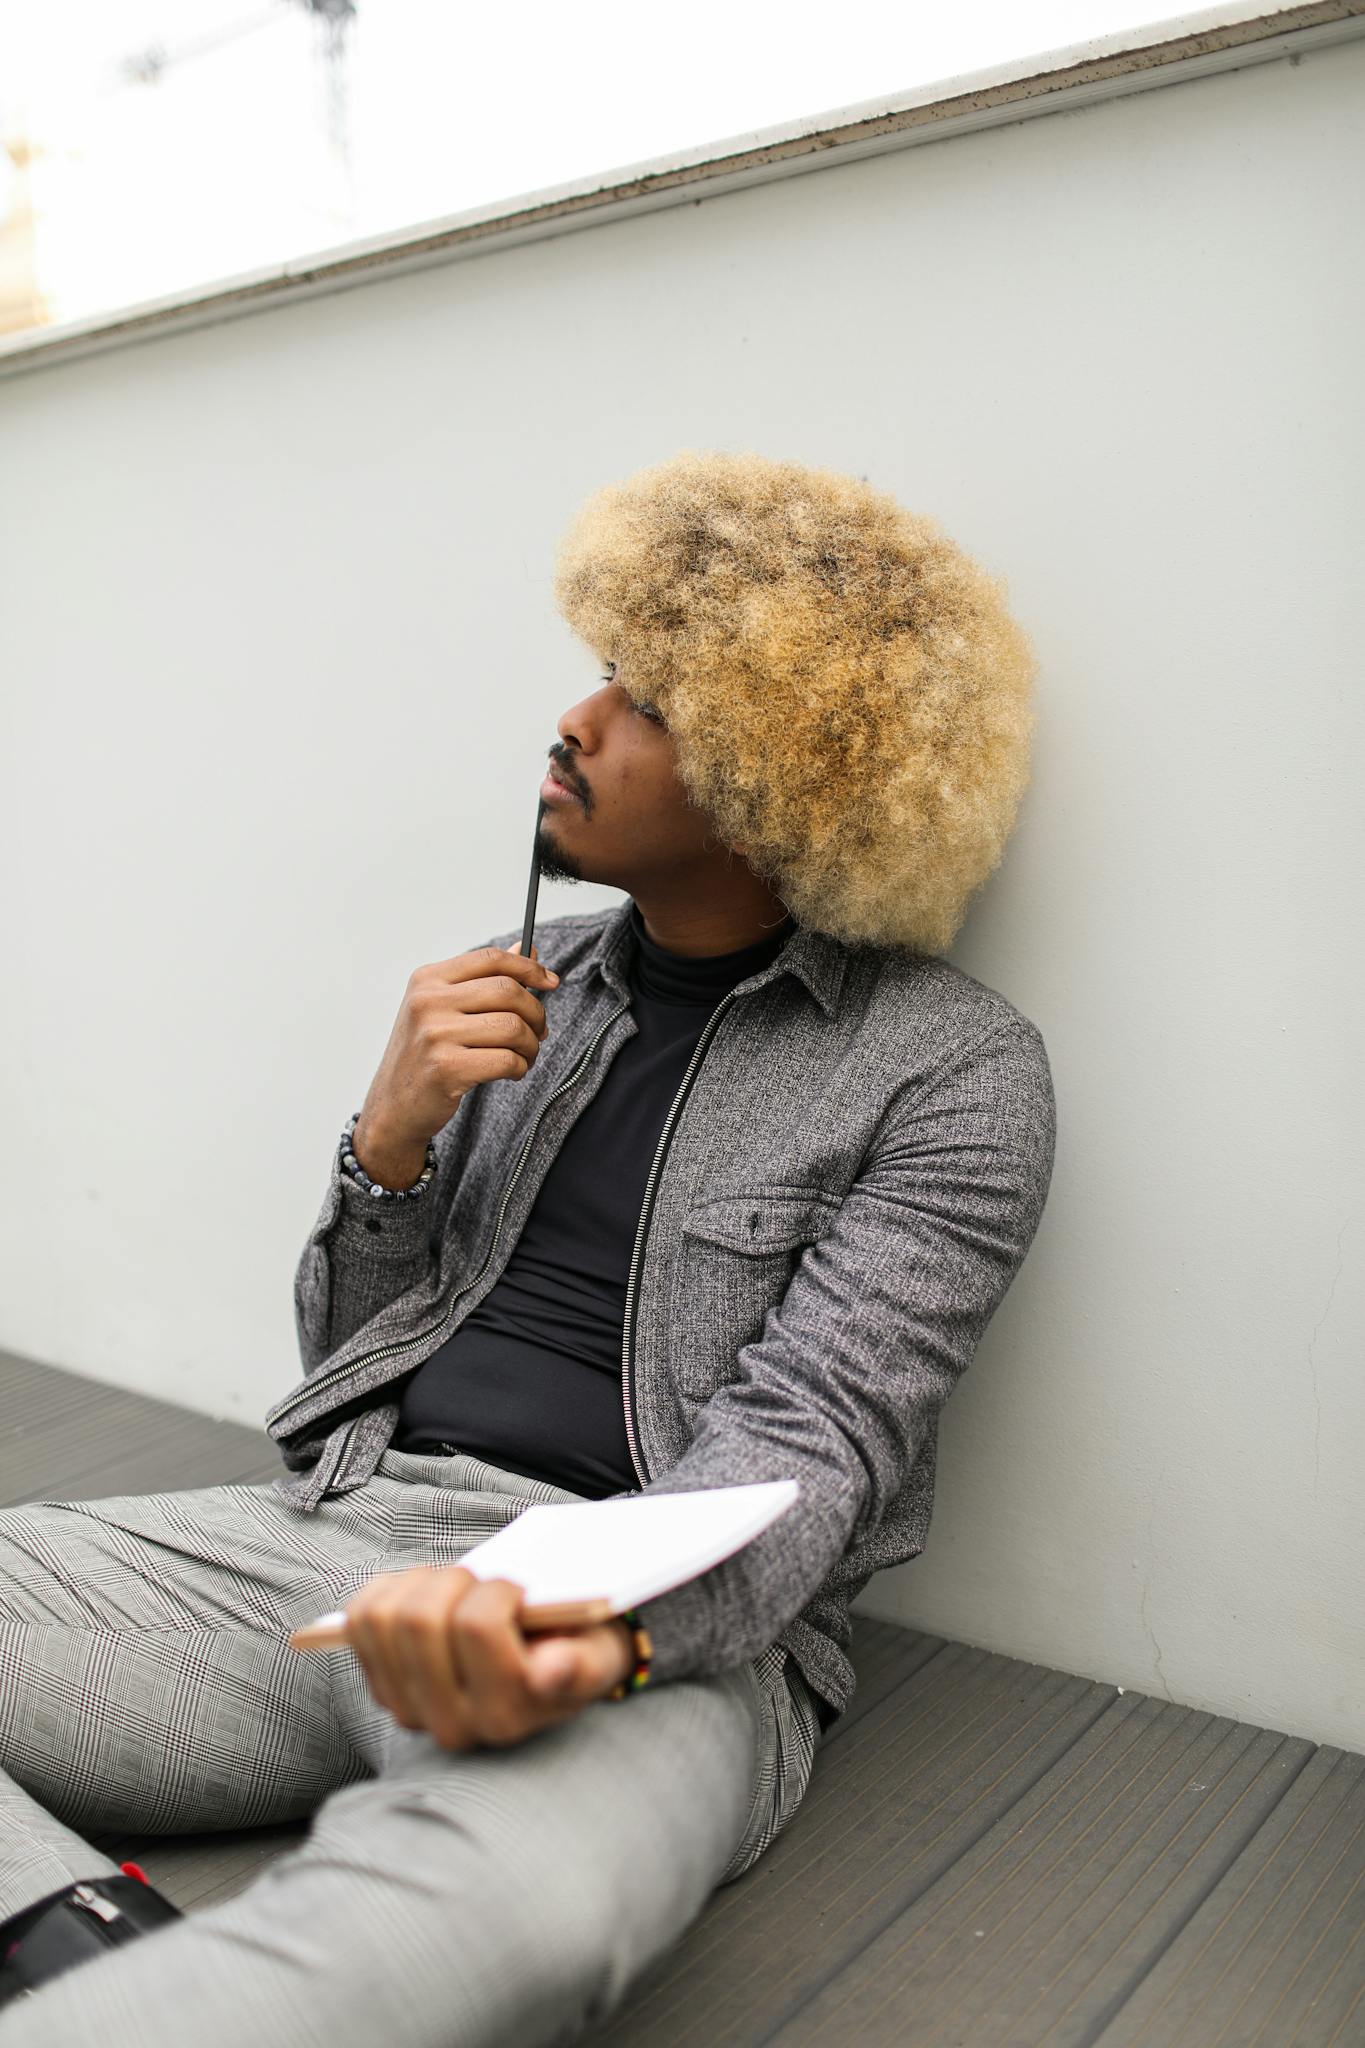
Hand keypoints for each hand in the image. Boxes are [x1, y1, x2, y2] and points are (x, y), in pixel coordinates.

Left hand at [342, 1565, 636, 1750]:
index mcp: (507, 1715)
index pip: (477, 1627)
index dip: (497, 1589)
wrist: (544, 1675)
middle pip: (420, 1619)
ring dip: (420, 1584)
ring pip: (384, 1618)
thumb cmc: (574, 1651)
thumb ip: (579, 1665)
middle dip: (455, 1580)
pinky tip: (424, 1593)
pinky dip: (388, 1590)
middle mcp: (452, 1724)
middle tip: (486, 1583)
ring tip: (457, 1588)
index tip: (520, 1590)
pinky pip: (360, 1622)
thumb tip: (550, 1670)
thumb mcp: (595, 1657)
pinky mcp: (383, 1689)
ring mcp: (410, 1710)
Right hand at [353, 942, 559, 1186]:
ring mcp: (434, 1035)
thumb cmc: (424, 1055)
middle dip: (535, 1013)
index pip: (490, 959)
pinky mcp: (446, 1069)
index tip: (550, 982)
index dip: (528, 968)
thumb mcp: (443, 1009)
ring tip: (525, 1056)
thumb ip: (483, 979)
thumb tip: (526, 950)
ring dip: (530, 1045)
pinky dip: (520, 1067)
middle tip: (539, 1031)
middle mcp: (427, 1002)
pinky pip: (507, 1060)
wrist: (393, 1107)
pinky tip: (512, 1071)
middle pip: (508, 991)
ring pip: (512, 1027)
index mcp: (427, 979)